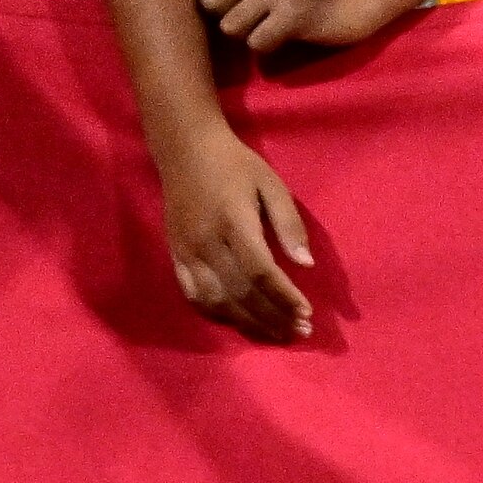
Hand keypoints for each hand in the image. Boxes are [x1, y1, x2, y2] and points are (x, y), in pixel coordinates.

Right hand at [162, 127, 319, 342]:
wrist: (185, 148)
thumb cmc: (235, 164)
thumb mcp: (272, 184)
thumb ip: (290, 224)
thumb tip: (307, 264)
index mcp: (234, 221)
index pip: (261, 272)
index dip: (285, 297)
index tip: (307, 313)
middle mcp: (207, 242)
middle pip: (241, 293)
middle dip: (273, 317)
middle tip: (300, 332)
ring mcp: (187, 252)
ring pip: (217, 301)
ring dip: (248, 323)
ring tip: (276, 334)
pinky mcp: (175, 256)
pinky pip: (194, 296)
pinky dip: (218, 315)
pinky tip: (240, 322)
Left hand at [197, 0, 404, 52]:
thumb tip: (188, 0)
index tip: (237, 2)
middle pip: (209, 4)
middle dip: (227, 17)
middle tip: (256, 17)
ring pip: (230, 26)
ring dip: (248, 33)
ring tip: (273, 24)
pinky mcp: (293, 15)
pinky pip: (256, 43)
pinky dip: (269, 46)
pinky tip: (287, 34)